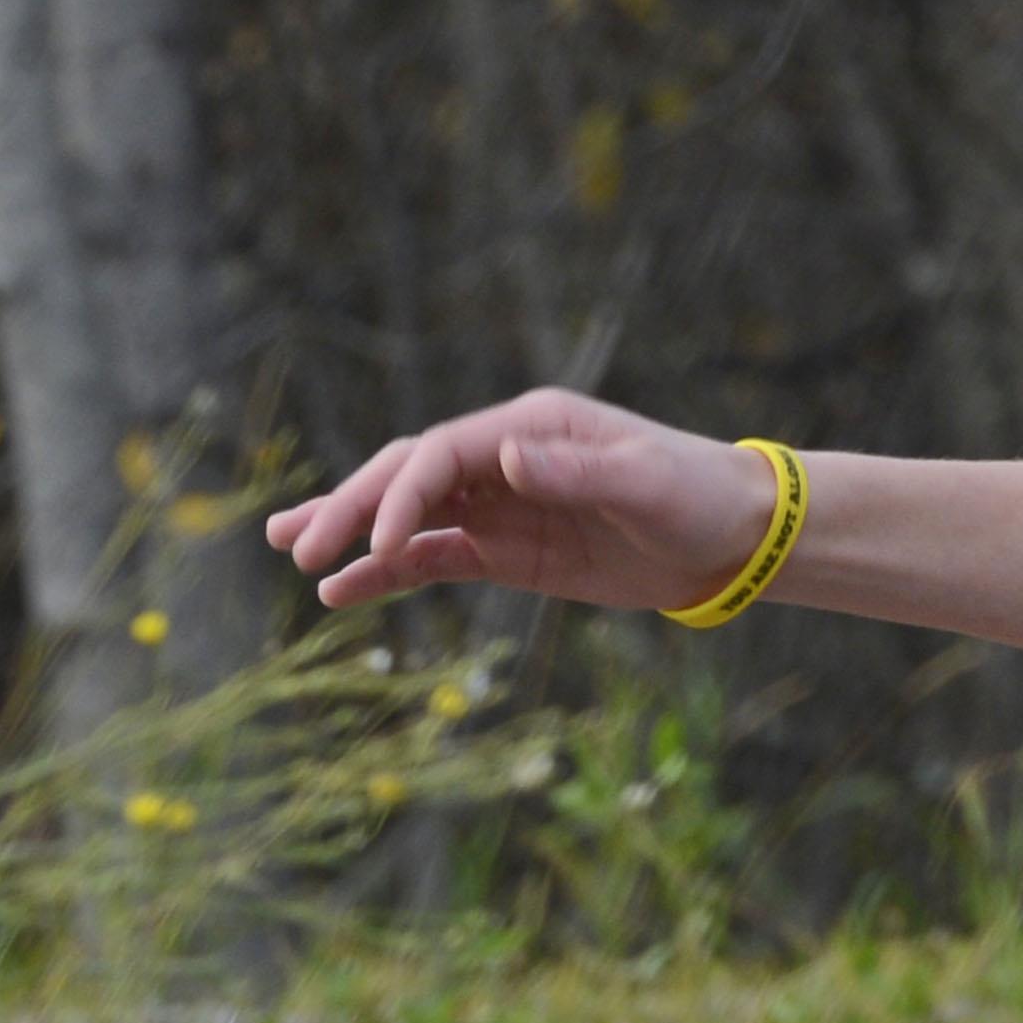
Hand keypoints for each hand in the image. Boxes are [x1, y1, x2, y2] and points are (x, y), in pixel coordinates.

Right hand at [267, 388, 779, 617]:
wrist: (730, 537)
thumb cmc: (694, 497)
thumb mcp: (643, 483)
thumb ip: (576, 473)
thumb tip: (507, 458)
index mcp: (528, 429)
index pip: (441, 453)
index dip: (399, 494)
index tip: (371, 543)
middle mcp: (503, 459)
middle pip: (407, 477)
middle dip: (351, 508)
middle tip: (298, 546)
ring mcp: (500, 505)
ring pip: (410, 517)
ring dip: (353, 534)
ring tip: (291, 555)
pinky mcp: (507, 550)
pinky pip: (435, 560)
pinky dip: (390, 574)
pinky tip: (345, 594)